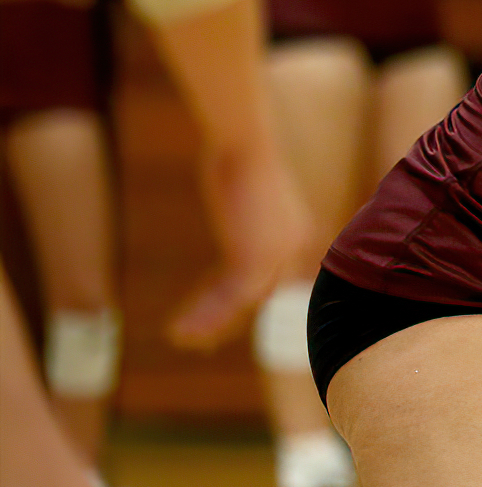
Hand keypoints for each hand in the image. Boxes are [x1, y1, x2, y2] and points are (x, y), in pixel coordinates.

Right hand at [169, 143, 309, 348]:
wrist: (243, 146)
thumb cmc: (240, 154)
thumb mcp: (247, 188)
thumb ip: (246, 209)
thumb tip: (236, 201)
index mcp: (295, 232)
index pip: (277, 276)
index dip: (251, 298)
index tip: (226, 314)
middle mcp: (293, 249)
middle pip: (261, 294)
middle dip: (230, 318)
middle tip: (205, 338)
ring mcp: (278, 257)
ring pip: (244, 302)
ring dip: (211, 323)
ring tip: (184, 340)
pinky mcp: (255, 259)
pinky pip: (230, 299)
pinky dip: (204, 316)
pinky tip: (180, 330)